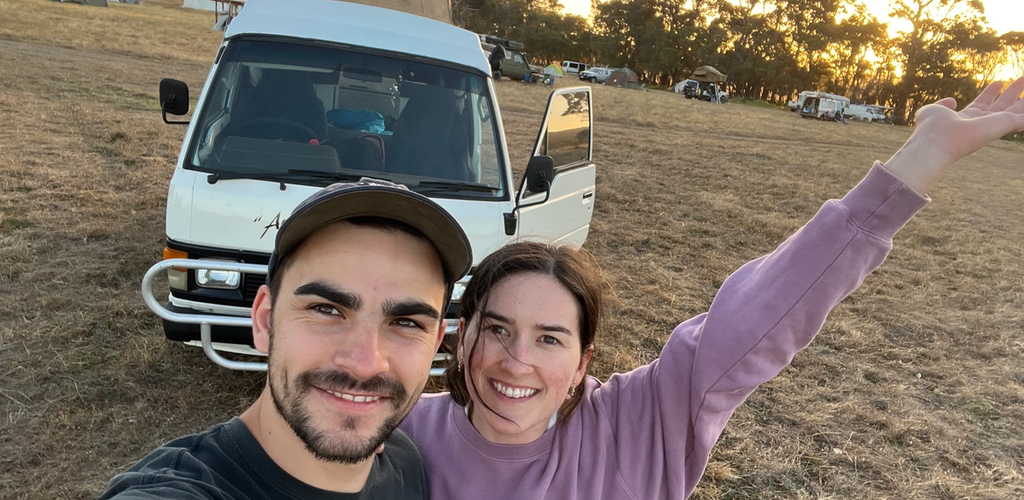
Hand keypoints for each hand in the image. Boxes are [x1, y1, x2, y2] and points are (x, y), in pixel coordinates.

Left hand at [884, 77, 1023, 193]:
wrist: (939, 141)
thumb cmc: (931, 127)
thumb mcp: (933, 110)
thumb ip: (942, 105)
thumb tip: (952, 101)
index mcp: (967, 118)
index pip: (982, 103)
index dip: (990, 92)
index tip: (999, 82)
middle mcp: (982, 123)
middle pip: (1001, 105)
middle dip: (1012, 92)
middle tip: (1022, 79)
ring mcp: (994, 125)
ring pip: (1015, 111)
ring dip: (1023, 102)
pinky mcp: (1004, 125)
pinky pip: (1022, 119)